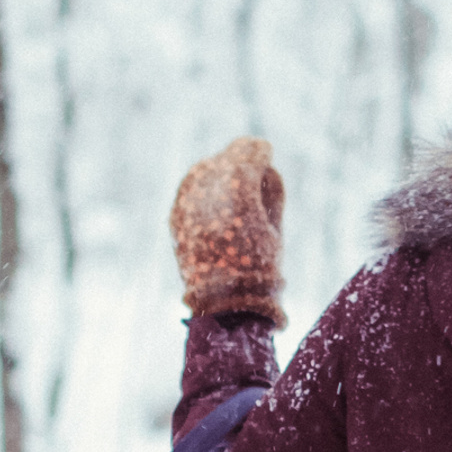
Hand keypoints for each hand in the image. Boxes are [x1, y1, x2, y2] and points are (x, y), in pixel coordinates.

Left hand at [170, 136, 286, 327]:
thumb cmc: (260, 267)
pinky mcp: (175, 214)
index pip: (250, 151)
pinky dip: (203, 193)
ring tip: (233, 188)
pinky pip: (190, 191)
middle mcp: (208, 184)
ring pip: (204, 170)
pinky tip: (216, 206)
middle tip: (250, 164)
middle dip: (240, 159)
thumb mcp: (275, 228)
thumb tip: (264, 171)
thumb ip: (271, 193)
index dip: (261, 152)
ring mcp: (188, 198)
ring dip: (219, 174)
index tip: (266, 152)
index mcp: (240, 183)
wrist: (224, 301)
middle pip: (225, 157)